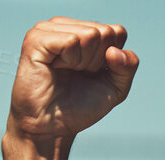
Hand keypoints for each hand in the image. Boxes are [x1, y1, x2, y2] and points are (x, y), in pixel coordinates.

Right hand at [8, 19, 137, 143]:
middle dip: (96, 61)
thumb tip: (115, 51)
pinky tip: (55, 68)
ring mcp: (50, 29)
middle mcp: (67, 26)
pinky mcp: (37, 39)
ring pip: (89, 34)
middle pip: (104, 33)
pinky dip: (69, 60)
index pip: (117, 32)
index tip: (93, 74)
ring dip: (82, 62)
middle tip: (76, 75)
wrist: (52, 128)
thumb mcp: (116, 88)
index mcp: (84, 30)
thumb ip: (128, 66)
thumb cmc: (80, 106)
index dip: (111, 59)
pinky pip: (71, 41)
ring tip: (64, 72)